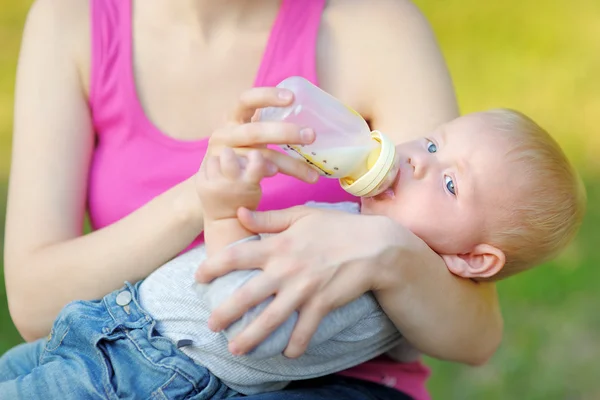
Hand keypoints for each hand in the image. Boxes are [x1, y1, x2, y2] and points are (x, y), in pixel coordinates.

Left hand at [196, 205, 406, 357]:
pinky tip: (288, 355)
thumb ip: (269, 218)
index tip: (198, 276)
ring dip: (251, 337)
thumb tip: (241, 214)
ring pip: (271, 319)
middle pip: (247, 295)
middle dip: (225, 313)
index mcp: (277, 245)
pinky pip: (304, 330)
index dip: (213, 266)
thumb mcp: (302, 215)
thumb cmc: (337, 227)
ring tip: (235, 349)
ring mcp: (304, 289)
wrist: (375, 245)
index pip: (236, 255)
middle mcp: (285, 269)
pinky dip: (296, 344)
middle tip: (210, 326)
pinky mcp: (322, 304)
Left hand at [197, 147, 274, 222]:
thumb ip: (256, 168)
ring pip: (214, 159)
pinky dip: (210, 169)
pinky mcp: (200, 186)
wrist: (225, 220)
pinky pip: (204, 167)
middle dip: (230, 154)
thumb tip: (258, 149)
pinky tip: (215, 176)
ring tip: (223, 169)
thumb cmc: (245, 199)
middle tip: (233, 159)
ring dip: (219, 161)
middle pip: (227, 154)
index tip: (255, 155)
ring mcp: (213, 185)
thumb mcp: (256, 186)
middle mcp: (230, 184)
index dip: (255, 155)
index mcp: (248, 184)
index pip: (256, 161)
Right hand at [201, 87, 318, 183]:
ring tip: (312, 174)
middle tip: (311, 135)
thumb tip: (312, 114)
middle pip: (255, 132)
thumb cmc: (241, 146)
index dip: (267, 96)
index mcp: (233, 116)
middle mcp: (225, 134)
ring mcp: (225, 157)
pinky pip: (253, 175)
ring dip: (289, 164)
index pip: (247, 99)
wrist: (215, 178)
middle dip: (285, 133)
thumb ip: (268, 121)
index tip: (292, 97)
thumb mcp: (247, 128)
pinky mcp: (228, 176)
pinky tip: (286, 177)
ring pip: (260, 158)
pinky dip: (269, 174)